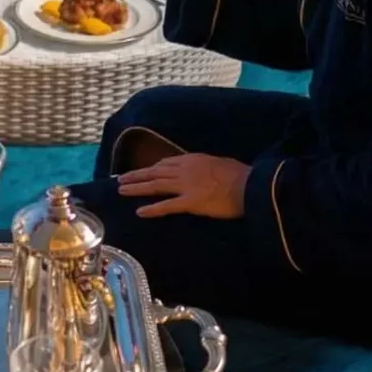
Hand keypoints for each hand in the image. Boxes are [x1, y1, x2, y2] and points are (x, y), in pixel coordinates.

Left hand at [115, 152, 250, 218]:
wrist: (251, 185)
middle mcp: (185, 170)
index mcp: (192, 159)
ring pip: (155, 186)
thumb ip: (204, 166)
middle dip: (136, 175)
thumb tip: (198, 169)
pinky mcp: (191, 202)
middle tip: (121, 179)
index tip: (141, 171)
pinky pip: (167, 206)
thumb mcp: (219, 163)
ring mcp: (186, 186)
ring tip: (122, 190)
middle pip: (155, 172)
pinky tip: (140, 211)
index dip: (151, 168)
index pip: (165, 163)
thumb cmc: (240, 175)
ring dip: (137, 188)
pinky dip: (152, 208)